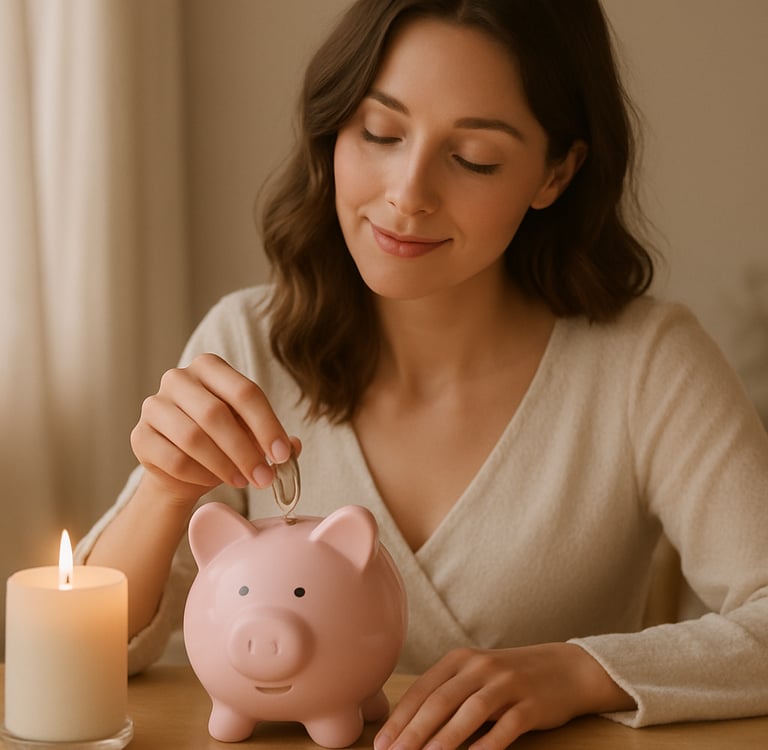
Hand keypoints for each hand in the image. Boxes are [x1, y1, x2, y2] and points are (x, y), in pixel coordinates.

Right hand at [130, 353, 300, 504]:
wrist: (180, 469)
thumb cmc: (221, 442)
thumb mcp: (251, 434)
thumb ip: (273, 437)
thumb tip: (294, 446)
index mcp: (211, 367)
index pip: (245, 392)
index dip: (267, 425)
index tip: (283, 454)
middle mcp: (178, 378)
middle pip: (216, 413)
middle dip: (245, 450)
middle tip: (265, 477)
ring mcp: (154, 405)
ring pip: (193, 437)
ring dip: (224, 464)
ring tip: (243, 480)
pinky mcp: (140, 435)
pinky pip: (173, 459)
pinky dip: (199, 474)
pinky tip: (213, 480)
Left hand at [375, 644, 634, 749]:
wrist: (565, 669)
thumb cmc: (510, 678)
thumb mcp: (476, 676)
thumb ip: (447, 694)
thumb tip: (409, 729)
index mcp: (460, 659)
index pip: (423, 690)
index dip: (400, 718)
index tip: (381, 744)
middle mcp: (480, 667)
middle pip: (440, 701)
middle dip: (413, 732)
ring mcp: (507, 683)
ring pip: (469, 713)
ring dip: (444, 739)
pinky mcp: (531, 704)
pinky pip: (506, 726)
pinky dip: (488, 744)